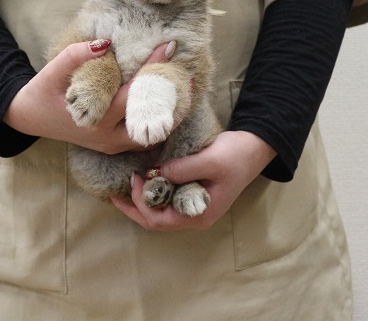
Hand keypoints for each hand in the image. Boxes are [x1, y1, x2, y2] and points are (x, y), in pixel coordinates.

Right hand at [3, 40, 175, 153]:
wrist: (29, 117)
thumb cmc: (42, 92)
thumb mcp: (53, 72)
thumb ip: (77, 56)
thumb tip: (105, 43)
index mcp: (96, 120)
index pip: (133, 92)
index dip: (152, 69)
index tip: (168, 48)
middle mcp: (108, 137)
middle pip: (149, 119)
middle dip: (169, 97)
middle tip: (187, 77)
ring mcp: (111, 145)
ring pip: (150, 135)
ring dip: (167, 115)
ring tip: (183, 93)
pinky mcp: (112, 145)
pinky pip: (141, 137)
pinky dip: (156, 123)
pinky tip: (166, 106)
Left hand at [110, 131, 276, 230]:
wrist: (253, 148)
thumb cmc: (235, 156)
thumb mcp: (210, 160)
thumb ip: (182, 169)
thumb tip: (154, 172)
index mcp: (198, 213)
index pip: (159, 219)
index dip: (141, 202)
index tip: (135, 177)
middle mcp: (192, 213)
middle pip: (155, 220)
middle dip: (133, 207)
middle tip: (113, 193)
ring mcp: (191, 203)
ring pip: (158, 210)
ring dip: (140, 200)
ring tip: (123, 186)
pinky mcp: (191, 191)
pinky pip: (165, 197)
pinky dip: (151, 190)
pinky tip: (142, 177)